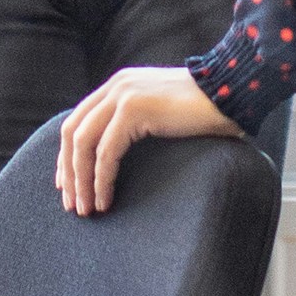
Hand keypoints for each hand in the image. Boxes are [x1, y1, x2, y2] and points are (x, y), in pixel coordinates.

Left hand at [55, 65, 235, 216]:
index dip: (67, 156)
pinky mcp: (133, 110)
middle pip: (72, 132)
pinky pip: (106, 152)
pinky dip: (101, 179)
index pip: (77, 121)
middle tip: (71, 203)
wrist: (228, 93)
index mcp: (117, 86)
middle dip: (68, 171)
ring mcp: (122, 95)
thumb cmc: (200, 110)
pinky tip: (104, 200)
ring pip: (84, 144)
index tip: (68, 185)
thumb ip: (133, 121)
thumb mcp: (157, 111)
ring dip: (81, 180)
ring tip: (86, 209)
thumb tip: (113, 155)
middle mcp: (114, 87)